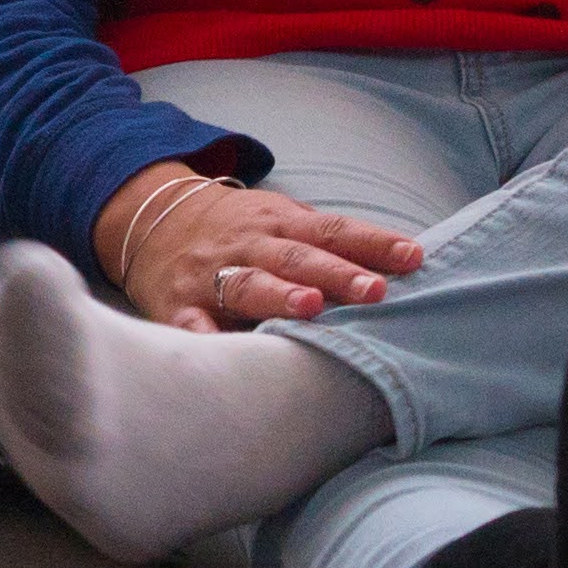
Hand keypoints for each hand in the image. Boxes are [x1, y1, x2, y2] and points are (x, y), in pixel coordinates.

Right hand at [90, 160, 425, 333]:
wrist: (154, 219)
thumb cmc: (241, 232)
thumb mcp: (283, 222)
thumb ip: (331, 244)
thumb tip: (404, 264)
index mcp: (280, 223)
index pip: (334, 231)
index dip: (373, 243)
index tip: (413, 258)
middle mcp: (249, 245)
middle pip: (297, 257)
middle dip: (337, 273)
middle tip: (375, 290)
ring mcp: (212, 274)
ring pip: (249, 284)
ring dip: (280, 294)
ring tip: (312, 308)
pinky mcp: (179, 305)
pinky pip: (190, 323)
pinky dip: (203, 336)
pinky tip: (220, 348)